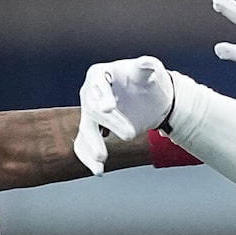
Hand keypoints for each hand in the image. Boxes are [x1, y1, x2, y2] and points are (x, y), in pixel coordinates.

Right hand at [74, 56, 174, 174]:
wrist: (149, 100)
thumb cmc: (148, 81)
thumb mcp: (151, 71)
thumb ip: (147, 66)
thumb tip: (147, 63)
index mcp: (100, 74)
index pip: (97, 84)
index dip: (102, 96)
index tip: (109, 108)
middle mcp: (89, 93)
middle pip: (93, 109)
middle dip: (111, 123)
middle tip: (130, 135)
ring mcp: (89, 114)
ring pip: (86, 130)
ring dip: (92, 145)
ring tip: (102, 160)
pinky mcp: (93, 131)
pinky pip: (84, 145)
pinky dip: (88, 158)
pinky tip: (99, 171)